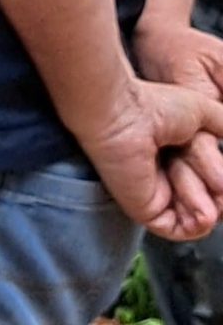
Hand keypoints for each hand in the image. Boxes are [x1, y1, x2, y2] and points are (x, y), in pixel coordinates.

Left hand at [72, 76, 222, 240]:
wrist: (123, 115)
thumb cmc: (153, 107)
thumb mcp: (204, 112)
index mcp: (182, 156)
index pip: (218, 181)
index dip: (218, 172)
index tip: (208, 148)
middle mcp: (171, 177)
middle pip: (216, 197)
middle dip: (214, 175)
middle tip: (189, 150)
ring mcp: (160, 197)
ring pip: (206, 213)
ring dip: (202, 189)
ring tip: (177, 164)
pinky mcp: (147, 212)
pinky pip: (186, 230)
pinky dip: (200, 219)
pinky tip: (197, 203)